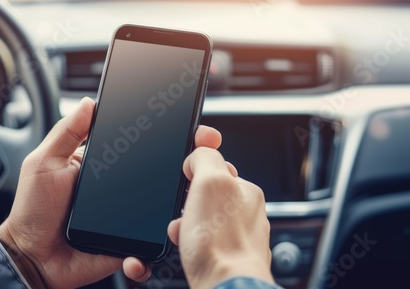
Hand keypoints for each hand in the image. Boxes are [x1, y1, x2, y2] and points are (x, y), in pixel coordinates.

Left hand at [0, 97, 221, 287]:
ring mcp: (129, 216)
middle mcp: (122, 188)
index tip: (191, 125)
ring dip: (189, 197)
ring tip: (203, 189)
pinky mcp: (131, 242)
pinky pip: (154, 241)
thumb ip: (66, 132)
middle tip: (208, 149)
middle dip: (192, 158)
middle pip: (162, 171)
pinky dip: (166, 240)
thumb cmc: (34, 210)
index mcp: (106, 165)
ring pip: (167, 205)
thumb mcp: (45, 162)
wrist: (32, 258)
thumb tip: (88, 102)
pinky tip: (173, 230)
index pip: (142, 144)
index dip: (167, 134)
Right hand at [168, 148, 273, 288]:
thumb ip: (206, 157)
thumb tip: (198, 155)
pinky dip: (190, 242)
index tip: (186, 176)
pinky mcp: (226, 256)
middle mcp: (247, 213)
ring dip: (186, 223)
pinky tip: (187, 247)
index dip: (196, 171)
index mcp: (246, 190)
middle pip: (205, 194)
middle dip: (188, 201)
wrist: (223, 286)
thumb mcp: (210, 180)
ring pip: (201, 219)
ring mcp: (238, 236)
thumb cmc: (220, 241)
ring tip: (184, 232)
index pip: (217, 166)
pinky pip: (201, 241)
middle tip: (184, 210)